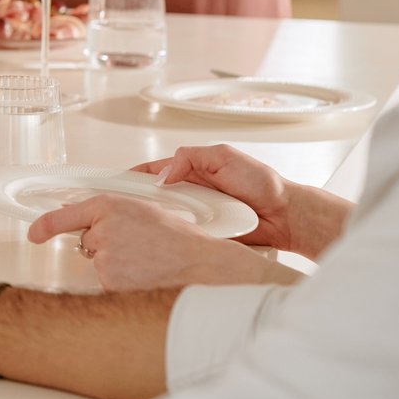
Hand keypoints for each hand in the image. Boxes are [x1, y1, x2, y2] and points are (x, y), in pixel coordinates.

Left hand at [26, 194, 280, 289]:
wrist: (202, 266)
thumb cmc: (180, 239)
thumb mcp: (145, 211)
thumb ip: (113, 215)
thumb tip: (88, 223)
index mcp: (110, 206)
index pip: (66, 215)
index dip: (45, 225)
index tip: (34, 233)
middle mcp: (102, 230)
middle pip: (89, 242)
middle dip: (107, 246)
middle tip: (140, 247)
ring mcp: (105, 258)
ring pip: (101, 263)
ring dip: (118, 265)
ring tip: (149, 262)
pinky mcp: (110, 283)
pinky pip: (110, 283)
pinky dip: (124, 282)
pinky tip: (146, 276)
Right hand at [130, 144, 350, 257]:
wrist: (286, 216)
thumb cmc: (262, 183)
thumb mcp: (223, 156)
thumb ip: (190, 158)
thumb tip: (163, 175)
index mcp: (191, 172)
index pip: (153, 173)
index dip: (132, 177)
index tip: (112, 182)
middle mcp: (190, 195)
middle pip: (153, 199)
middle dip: (135, 202)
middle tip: (118, 208)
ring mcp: (196, 217)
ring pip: (164, 220)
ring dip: (153, 222)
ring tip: (133, 225)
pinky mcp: (204, 237)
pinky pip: (182, 238)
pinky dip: (172, 238)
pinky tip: (159, 242)